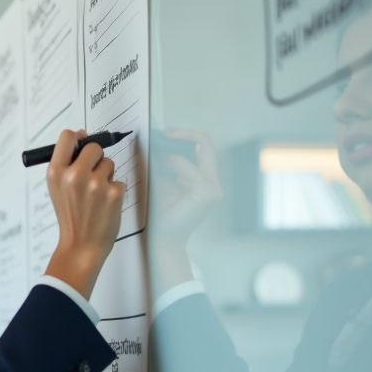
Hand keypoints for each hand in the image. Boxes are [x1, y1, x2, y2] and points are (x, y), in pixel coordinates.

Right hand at [44, 129, 126, 298]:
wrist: (81, 245)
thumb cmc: (71, 216)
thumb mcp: (57, 188)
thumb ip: (66, 163)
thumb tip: (82, 136)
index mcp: (56, 172)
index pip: (68, 137)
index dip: (78, 138)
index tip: (82, 143)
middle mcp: (74, 175)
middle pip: (93, 147)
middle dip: (96, 159)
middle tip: (91, 177)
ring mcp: (95, 184)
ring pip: (109, 163)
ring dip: (106, 176)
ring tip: (96, 195)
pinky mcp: (113, 193)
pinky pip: (120, 180)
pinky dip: (115, 191)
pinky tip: (105, 204)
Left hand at [149, 128, 221, 295]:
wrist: (162, 239)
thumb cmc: (161, 214)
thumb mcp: (163, 182)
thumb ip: (166, 164)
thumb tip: (159, 142)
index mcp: (205, 179)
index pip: (204, 146)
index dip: (188, 134)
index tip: (169, 132)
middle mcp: (213, 183)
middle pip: (207, 143)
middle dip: (185, 134)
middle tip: (166, 132)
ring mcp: (213, 189)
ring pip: (196, 154)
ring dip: (173, 156)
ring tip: (158, 165)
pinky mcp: (207, 194)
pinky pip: (188, 168)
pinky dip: (174, 167)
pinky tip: (164, 178)